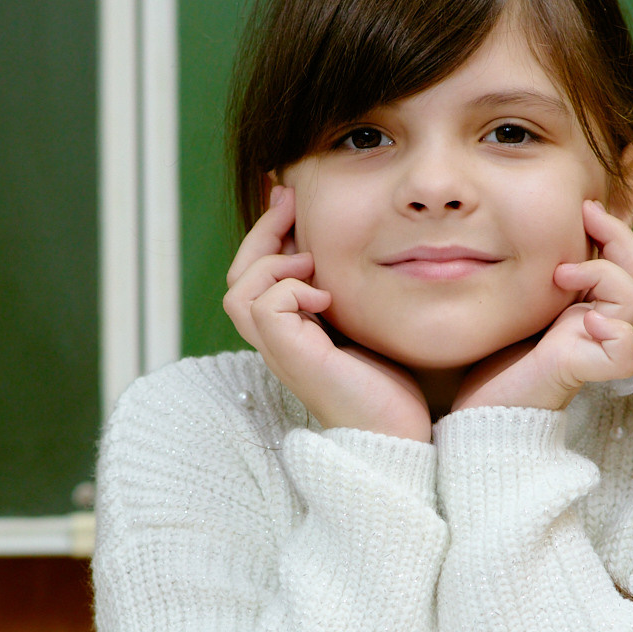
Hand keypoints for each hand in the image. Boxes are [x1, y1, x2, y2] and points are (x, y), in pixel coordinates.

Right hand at [224, 186, 432, 440]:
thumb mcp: (365, 322)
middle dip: (262, 232)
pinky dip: (290, 289)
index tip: (291, 198)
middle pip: (237, 276)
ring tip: (311, 260)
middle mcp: (275, 341)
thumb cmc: (389, 385)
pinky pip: (263, 304)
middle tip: (290, 200)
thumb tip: (349, 244)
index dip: (268, 234)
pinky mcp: (289, 355)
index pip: (255, 275)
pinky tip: (326, 297)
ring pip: (237, 289)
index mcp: (290, 331)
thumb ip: (347, 290)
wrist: (395, 433)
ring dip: (271, 262)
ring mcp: (278, 350)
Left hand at [453, 199, 632, 413]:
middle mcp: (598, 323)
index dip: (616, 230)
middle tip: (586, 216)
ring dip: (605, 274)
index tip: (584, 206)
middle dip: (619, 238)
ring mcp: (595, 345)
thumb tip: (551, 225)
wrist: (479, 406)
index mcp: (588, 304)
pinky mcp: (585, 370)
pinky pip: (626, 350)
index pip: (628, 262)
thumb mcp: (519, 295)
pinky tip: (582, 320)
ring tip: (562, 274)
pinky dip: (611, 330)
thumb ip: (540, 269)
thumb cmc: (494, 353)